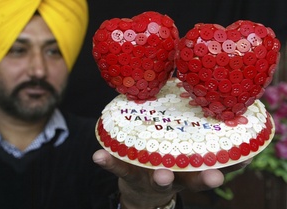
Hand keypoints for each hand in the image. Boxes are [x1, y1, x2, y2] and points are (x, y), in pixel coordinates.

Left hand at [93, 149, 250, 208]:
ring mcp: (149, 175)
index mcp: (187, 169)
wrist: (140, 188)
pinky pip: (117, 167)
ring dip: (160, 177)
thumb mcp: (182, 153)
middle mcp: (172, 174)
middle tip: (213, 176)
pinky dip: (108, 162)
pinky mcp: (126, 172)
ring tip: (162, 175)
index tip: (243, 161)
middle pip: (189, 179)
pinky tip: (99, 156)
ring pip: (156, 178)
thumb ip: (195, 136)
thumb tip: (215, 109)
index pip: (209, 168)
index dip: (228, 166)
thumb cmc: (165, 162)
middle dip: (202, 179)